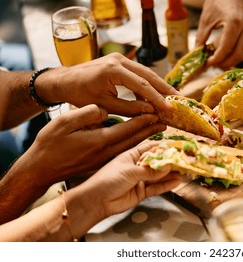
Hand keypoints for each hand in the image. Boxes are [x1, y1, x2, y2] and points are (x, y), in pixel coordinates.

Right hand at [15, 104, 165, 188]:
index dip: (143, 119)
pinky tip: (140, 141)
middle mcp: (107, 152)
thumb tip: (102, 110)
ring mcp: (105, 159)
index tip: (156, 112)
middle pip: (135, 139)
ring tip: (158, 130)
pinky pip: (124, 152)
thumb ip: (85, 114)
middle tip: (165, 121)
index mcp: (100, 140)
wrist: (40, 170)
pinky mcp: (102, 163)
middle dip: (151, 129)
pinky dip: (136, 145)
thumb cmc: (49, 146)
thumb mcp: (63, 124)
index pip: (128, 128)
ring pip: (131, 147)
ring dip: (146, 137)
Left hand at [40, 53, 178, 116]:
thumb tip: (152, 112)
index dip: (158, 98)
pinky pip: (138, 73)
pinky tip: (156, 95)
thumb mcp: (105, 105)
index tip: (170, 108)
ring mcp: (120, 58)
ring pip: (145, 73)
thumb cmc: (80, 95)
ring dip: (158, 86)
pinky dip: (148, 84)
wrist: (65, 80)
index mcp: (113, 70)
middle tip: (180, 100)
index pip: (142, 85)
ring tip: (172, 98)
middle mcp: (119, 60)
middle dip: (165, 88)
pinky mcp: (119, 61)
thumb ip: (130, 108)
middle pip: (148, 75)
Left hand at [78, 141, 180, 218]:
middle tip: (185, 160)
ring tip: (185, 171)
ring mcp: (140, 179)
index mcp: (132, 155)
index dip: (164, 147)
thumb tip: (167, 166)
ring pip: (159, 175)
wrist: (96, 201)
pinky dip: (167, 185)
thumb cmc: (107, 180)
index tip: (177, 146)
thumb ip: (150, 170)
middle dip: (171, 161)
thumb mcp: (130, 171)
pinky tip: (176, 182)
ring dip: (171, 174)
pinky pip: (157, 187)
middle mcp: (137, 166)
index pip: (151, 148)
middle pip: (157, 162)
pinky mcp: (142, 191)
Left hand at [195, 0, 242, 68]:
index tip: (207, 63)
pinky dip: (234, 55)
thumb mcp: (206, 18)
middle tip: (212, 65)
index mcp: (234, 22)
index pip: (226, 47)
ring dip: (231, 61)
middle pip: (238, 54)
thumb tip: (195, 54)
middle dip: (224, 63)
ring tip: (217, 62)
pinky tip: (223, 54)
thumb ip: (201, 37)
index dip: (217, 58)